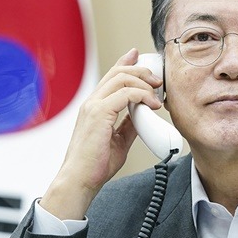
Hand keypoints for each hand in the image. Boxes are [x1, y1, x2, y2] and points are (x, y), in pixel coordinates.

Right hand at [40, 48, 162, 219]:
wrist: (80, 180)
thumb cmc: (94, 165)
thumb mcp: (119, 140)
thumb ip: (129, 125)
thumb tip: (143, 115)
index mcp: (94, 107)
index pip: (111, 76)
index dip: (125, 63)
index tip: (138, 57)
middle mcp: (92, 102)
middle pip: (119, 72)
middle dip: (141, 71)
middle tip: (157, 80)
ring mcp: (93, 106)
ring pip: (122, 78)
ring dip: (144, 83)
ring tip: (157, 95)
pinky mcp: (99, 114)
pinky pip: (125, 94)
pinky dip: (142, 95)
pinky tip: (152, 105)